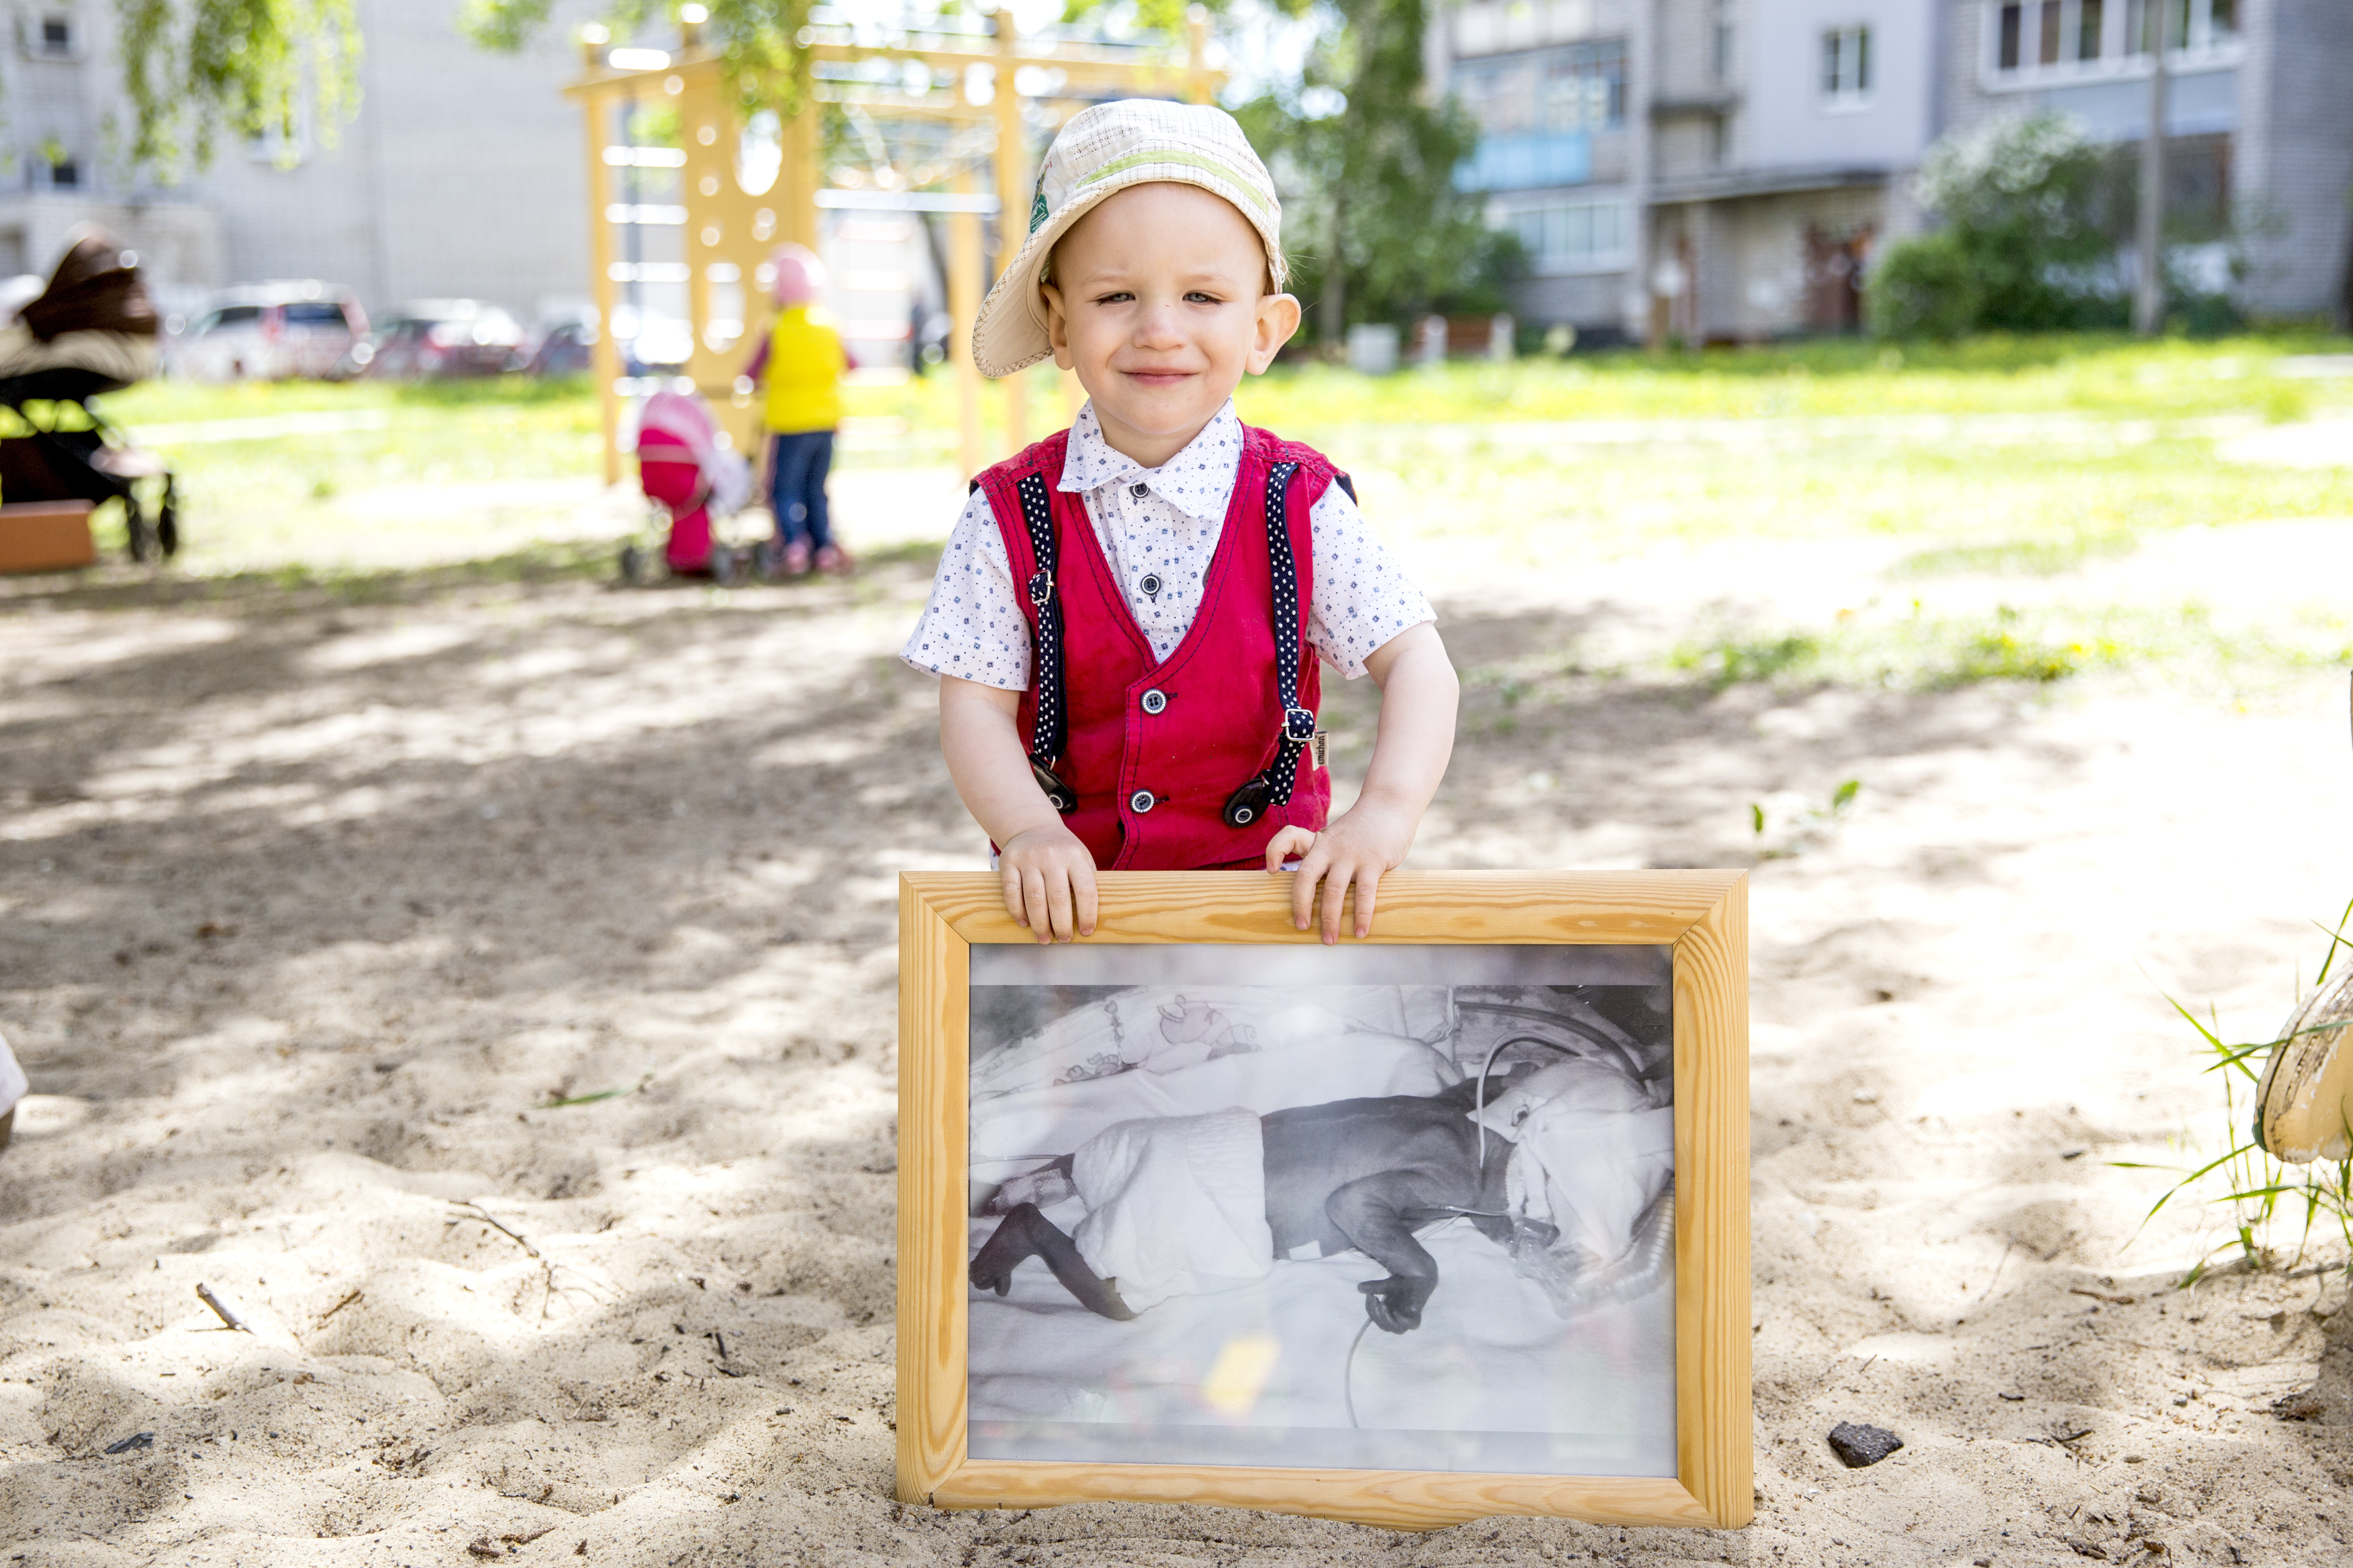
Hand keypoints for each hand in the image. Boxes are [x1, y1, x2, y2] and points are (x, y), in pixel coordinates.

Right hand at [999, 823, 1097, 943]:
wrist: (1033, 828)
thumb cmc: (1063, 852)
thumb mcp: (1081, 858)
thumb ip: (1086, 881)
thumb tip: (1093, 917)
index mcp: (1075, 856)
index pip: (1085, 889)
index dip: (1087, 915)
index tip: (1086, 932)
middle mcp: (1052, 856)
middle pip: (1058, 898)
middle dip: (1061, 924)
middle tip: (1063, 939)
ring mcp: (1028, 858)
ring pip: (1033, 897)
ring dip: (1039, 924)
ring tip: (1044, 938)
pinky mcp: (1008, 861)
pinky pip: (1011, 892)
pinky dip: (1017, 911)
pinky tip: (1024, 923)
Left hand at [1263, 803, 1413, 943]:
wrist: (1390, 807)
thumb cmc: (1362, 830)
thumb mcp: (1336, 838)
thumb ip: (1327, 860)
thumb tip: (1323, 900)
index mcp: (1317, 841)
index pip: (1288, 838)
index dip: (1274, 852)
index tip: (1271, 872)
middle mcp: (1329, 847)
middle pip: (1306, 876)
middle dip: (1302, 905)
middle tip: (1302, 927)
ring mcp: (1350, 854)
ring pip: (1333, 890)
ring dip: (1330, 919)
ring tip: (1329, 940)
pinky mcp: (1372, 862)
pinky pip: (1364, 893)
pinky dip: (1361, 915)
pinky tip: (1360, 931)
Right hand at [1357, 1273, 1430, 1334]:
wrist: (1421, 1275)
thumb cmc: (1404, 1281)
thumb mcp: (1386, 1285)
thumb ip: (1375, 1287)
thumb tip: (1359, 1288)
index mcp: (1390, 1312)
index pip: (1378, 1320)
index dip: (1371, 1311)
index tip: (1370, 1296)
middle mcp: (1399, 1317)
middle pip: (1386, 1327)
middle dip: (1377, 1316)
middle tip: (1376, 1301)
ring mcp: (1409, 1315)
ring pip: (1398, 1330)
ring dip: (1388, 1320)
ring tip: (1384, 1307)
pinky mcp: (1418, 1311)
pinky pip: (1413, 1324)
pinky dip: (1404, 1321)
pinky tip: (1398, 1313)